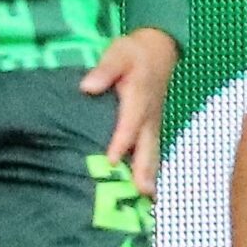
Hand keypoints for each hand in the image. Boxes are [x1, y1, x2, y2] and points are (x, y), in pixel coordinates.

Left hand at [80, 28, 177, 196]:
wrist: (159, 50)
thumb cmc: (133, 53)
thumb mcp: (117, 53)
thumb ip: (105, 70)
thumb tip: (87, 87)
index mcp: (139, 97)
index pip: (129, 123)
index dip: (121, 142)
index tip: (112, 161)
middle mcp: (149, 115)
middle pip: (147, 144)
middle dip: (144, 169)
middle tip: (142, 192)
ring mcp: (153, 122)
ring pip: (152, 151)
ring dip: (150, 173)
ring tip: (148, 197)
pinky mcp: (152, 126)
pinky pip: (152, 149)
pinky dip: (151, 168)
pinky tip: (146, 187)